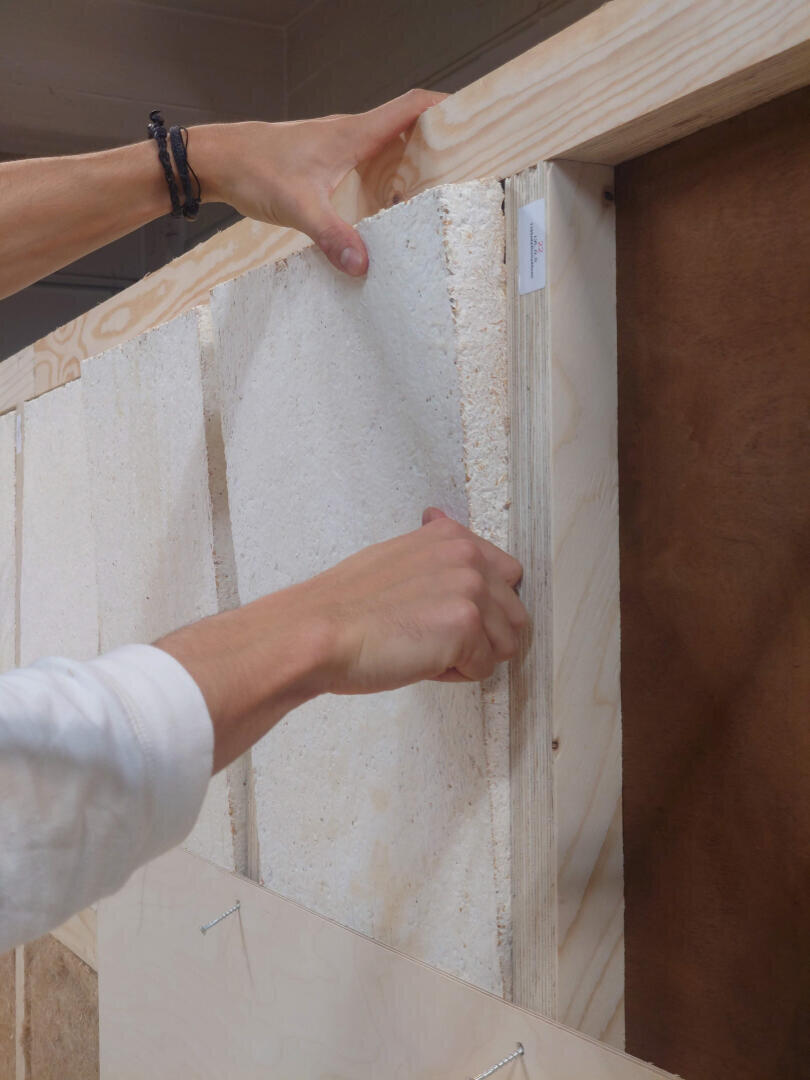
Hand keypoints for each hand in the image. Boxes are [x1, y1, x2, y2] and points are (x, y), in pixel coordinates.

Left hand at [193, 89, 444, 276]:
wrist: (219, 160)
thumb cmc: (254, 169)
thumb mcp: (297, 206)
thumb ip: (331, 235)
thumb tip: (363, 265)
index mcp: (354, 134)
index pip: (411, 106)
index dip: (445, 107)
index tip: (474, 120)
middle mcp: (352, 135)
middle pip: (409, 127)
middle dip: (440, 141)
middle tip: (468, 167)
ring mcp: (340, 149)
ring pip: (389, 149)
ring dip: (414, 163)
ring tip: (440, 192)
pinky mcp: (328, 164)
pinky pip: (370, 166)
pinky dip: (388, 180)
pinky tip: (391, 210)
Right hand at [310, 508, 527, 693]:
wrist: (318, 632)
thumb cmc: (346, 606)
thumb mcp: (394, 554)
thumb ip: (431, 548)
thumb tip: (439, 518)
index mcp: (452, 538)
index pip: (507, 576)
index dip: (483, 606)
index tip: (448, 615)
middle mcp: (469, 557)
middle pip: (515, 614)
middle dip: (485, 636)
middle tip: (436, 638)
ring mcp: (471, 590)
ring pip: (506, 644)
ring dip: (471, 657)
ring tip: (426, 648)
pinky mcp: (467, 627)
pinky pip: (484, 669)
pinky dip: (455, 676)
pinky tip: (419, 660)